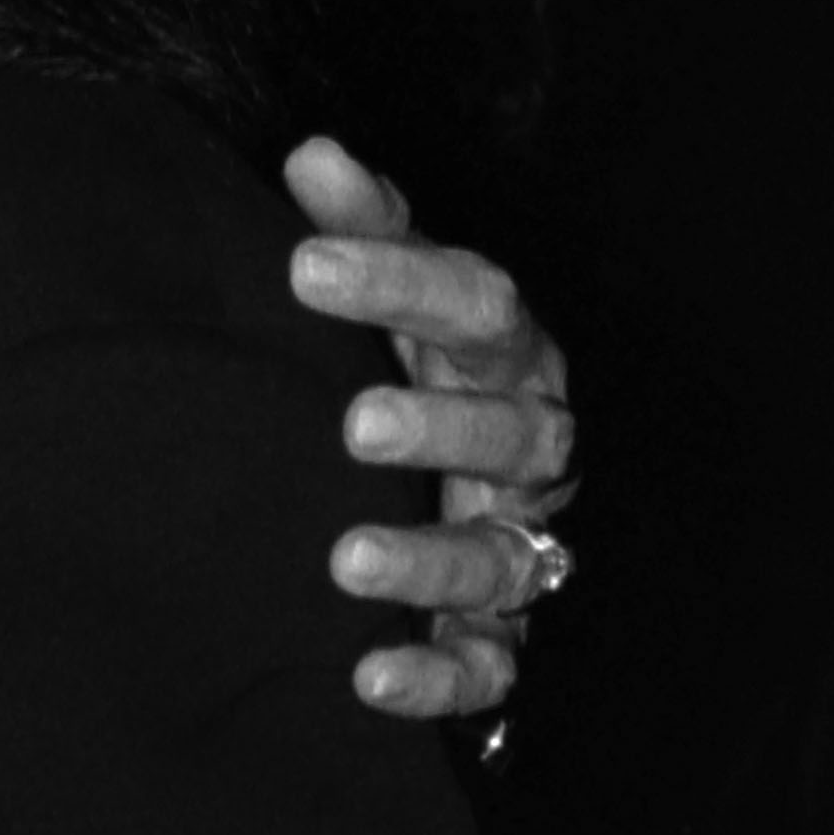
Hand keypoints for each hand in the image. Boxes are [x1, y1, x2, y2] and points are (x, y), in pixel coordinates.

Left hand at [283, 134, 579, 728]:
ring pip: (502, 555)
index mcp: (502, 352)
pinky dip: (437, 681)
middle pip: (512, 432)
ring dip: (430, 559)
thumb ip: (360, 226)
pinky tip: (368, 679)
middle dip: (441, 428)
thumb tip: (313, 153)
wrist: (441, 470)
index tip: (305, 266)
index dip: (399, 283)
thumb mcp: (388, 288)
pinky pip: (487, 667)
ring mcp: (518, 539)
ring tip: (346, 559)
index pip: (476, 303)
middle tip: (355, 423)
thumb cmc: (409, 358)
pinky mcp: (496, 628)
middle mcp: (528, 445)